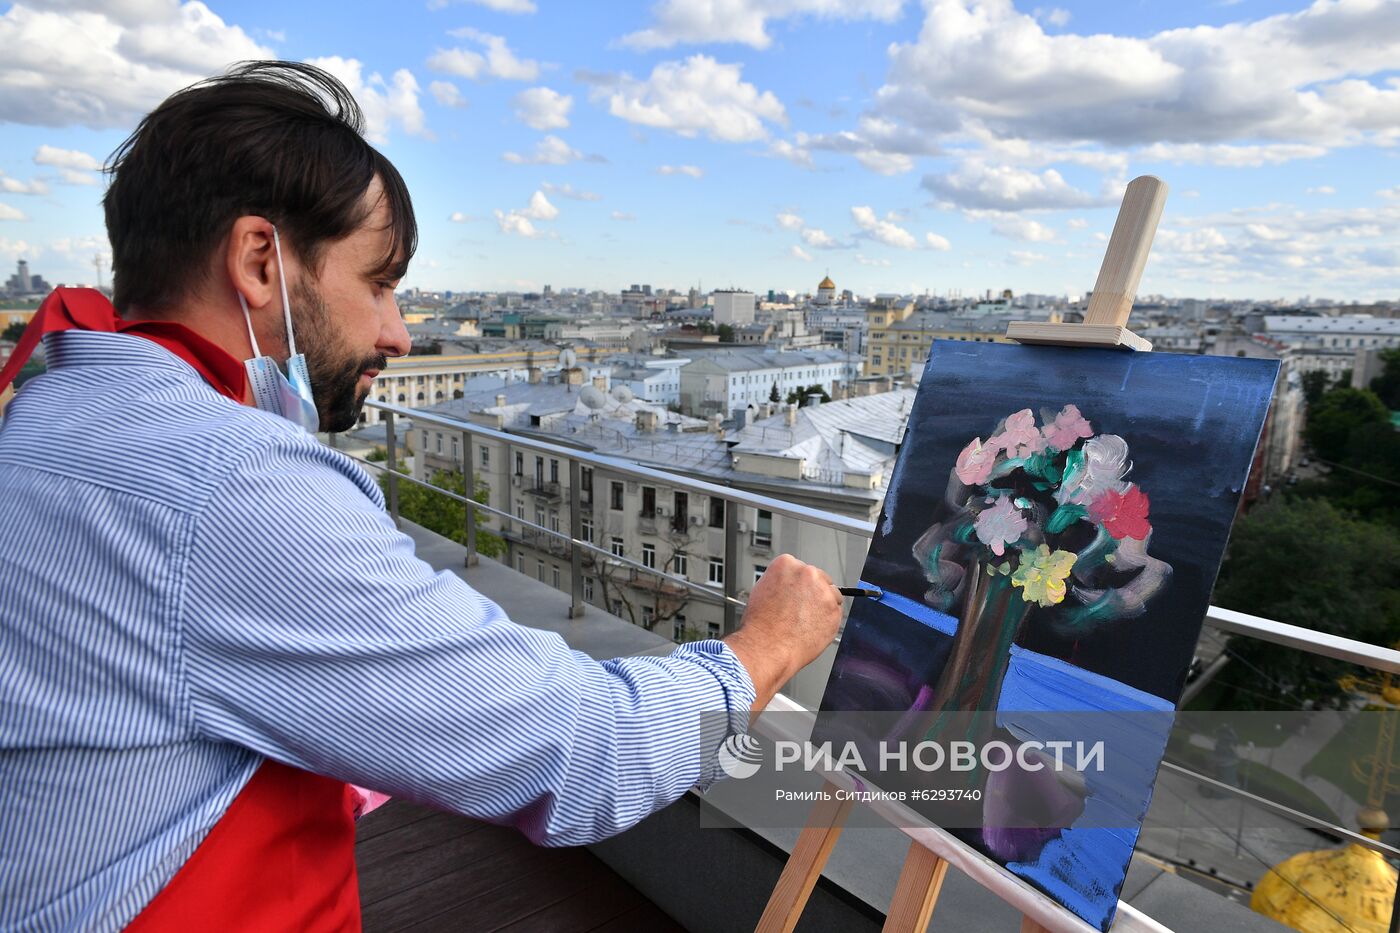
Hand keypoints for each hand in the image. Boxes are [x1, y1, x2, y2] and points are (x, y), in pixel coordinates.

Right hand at [723, 554, 841, 713]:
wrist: (767, 647)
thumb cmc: (761, 624)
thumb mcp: (762, 590)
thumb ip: (782, 581)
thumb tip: (792, 583)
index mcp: (787, 564)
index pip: (801, 568)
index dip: (798, 585)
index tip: (795, 595)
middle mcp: (807, 573)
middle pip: (819, 578)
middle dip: (813, 592)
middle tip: (800, 610)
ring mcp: (823, 591)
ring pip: (831, 594)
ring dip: (823, 605)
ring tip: (804, 621)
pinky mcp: (834, 610)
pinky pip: (836, 612)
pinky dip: (827, 620)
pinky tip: (811, 627)